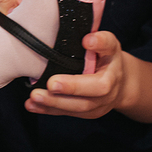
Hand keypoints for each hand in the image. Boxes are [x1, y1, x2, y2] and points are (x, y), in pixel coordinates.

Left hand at [24, 32, 151, 123]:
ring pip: (79, 106)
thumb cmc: (107, 60)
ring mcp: (99, 103)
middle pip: (95, 90)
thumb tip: (87, 39)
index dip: (99, 46)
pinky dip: (48, 110)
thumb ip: (100, 40)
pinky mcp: (86, 113)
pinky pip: (67, 113)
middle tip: (51, 84)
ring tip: (35, 96)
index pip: (109, 52)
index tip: (86, 41)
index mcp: (113, 63)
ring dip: (55, 102)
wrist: (120, 84)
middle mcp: (110, 87)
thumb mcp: (108, 45)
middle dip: (72, 88)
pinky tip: (32, 105)